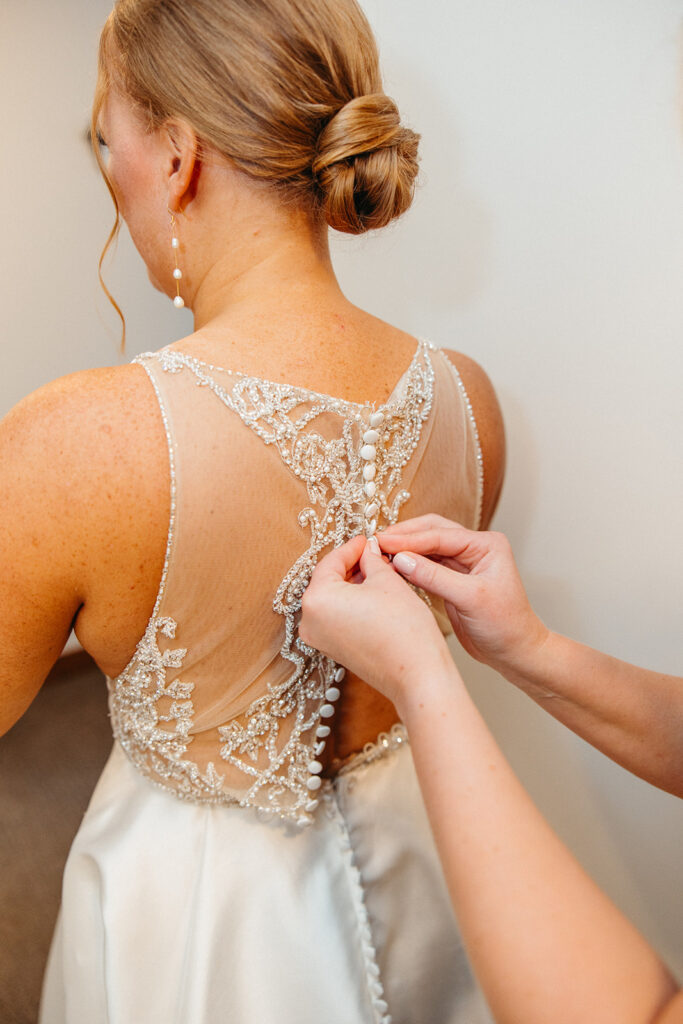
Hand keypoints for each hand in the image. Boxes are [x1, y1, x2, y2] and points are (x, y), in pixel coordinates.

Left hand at [300, 534, 455, 714]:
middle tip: (376, 553)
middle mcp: (309, 620)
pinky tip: (375, 594)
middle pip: (328, 581)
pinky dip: (352, 603)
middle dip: (353, 565)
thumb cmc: (403, 630)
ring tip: (380, 571)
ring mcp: (319, 638)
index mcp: (316, 599)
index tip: (368, 539)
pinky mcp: (333, 650)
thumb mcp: (387, 581)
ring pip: (333, 599)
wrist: (417, 675)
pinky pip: (337, 616)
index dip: (352, 547)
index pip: (331, 562)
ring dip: (353, 584)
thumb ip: (371, 560)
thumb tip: (368, 550)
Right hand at [378, 515, 548, 675]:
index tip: (381, 542)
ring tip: (378, 554)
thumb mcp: (470, 599)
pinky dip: (408, 565)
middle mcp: (474, 548)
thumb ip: (435, 577)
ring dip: (404, 550)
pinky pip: (425, 565)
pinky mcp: (452, 579)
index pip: (440, 535)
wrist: (515, 653)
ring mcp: (462, 563)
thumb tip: (400, 559)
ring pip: (426, 548)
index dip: (408, 539)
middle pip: (431, 532)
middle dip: (404, 536)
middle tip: (375, 542)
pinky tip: (391, 568)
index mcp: (486, 545)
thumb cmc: (505, 626)